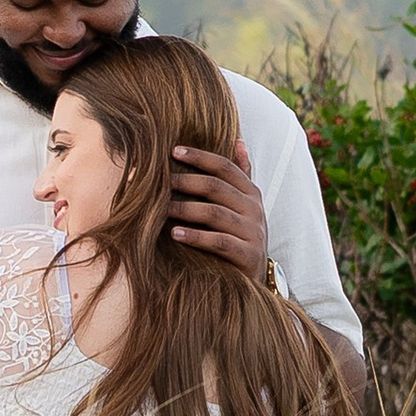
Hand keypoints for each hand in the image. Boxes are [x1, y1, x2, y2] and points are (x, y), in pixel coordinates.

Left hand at [168, 140, 268, 274]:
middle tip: (159, 181)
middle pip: (216, 187)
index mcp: (251, 192)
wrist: (256, 274)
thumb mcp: (244, 204)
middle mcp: (254, 209)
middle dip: (185, 181)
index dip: (200, 157)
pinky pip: (219, 242)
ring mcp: (253, 232)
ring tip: (161, 209)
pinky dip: (196, 236)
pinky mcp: (249, 255)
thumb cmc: (241, 234)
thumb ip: (241, 175)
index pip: (224, 167)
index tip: (173, 151)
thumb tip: (238, 141)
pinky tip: (175, 233)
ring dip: (185, 209)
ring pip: (215, 213)